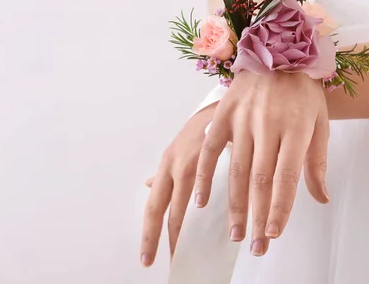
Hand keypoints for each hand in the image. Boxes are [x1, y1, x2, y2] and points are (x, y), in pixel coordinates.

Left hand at [140, 103, 216, 266]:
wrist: (221, 105)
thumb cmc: (201, 130)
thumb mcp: (178, 151)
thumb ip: (165, 173)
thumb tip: (149, 186)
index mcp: (166, 168)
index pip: (153, 208)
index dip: (149, 234)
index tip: (147, 258)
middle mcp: (172, 165)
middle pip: (161, 210)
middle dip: (163, 239)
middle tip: (167, 263)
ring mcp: (189, 159)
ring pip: (181, 202)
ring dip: (186, 229)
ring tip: (191, 251)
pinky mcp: (208, 150)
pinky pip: (202, 179)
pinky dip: (201, 196)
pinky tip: (203, 211)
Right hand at [195, 71, 329, 256]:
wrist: (281, 50)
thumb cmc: (304, 91)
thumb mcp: (320, 122)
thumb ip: (317, 162)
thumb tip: (320, 198)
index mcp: (297, 128)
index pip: (287, 178)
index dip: (280, 208)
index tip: (273, 234)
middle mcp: (269, 125)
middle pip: (260, 180)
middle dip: (257, 216)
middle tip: (254, 246)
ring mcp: (244, 118)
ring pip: (236, 170)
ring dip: (234, 205)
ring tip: (235, 233)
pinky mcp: (224, 113)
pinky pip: (211, 148)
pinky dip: (204, 175)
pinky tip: (201, 200)